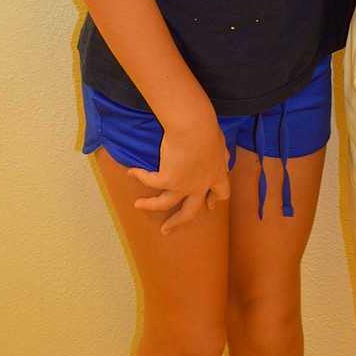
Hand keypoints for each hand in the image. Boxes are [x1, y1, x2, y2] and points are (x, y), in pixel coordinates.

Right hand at [128, 116, 230, 233]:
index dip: (214, 199)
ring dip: (150, 205)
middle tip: (167, 228)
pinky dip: (140, 175)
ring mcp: (183, 185)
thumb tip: (223, 160)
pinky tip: (132, 172)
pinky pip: (150, 181)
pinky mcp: (167, 179)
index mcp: (216, 174)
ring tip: (138, 205)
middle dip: (178, 221)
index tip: (209, 205)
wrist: (193, 126)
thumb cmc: (208, 128)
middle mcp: (199, 185)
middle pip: (190, 211)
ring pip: (165, 204)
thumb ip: (222, 155)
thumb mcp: (221, 142)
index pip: (221, 193)